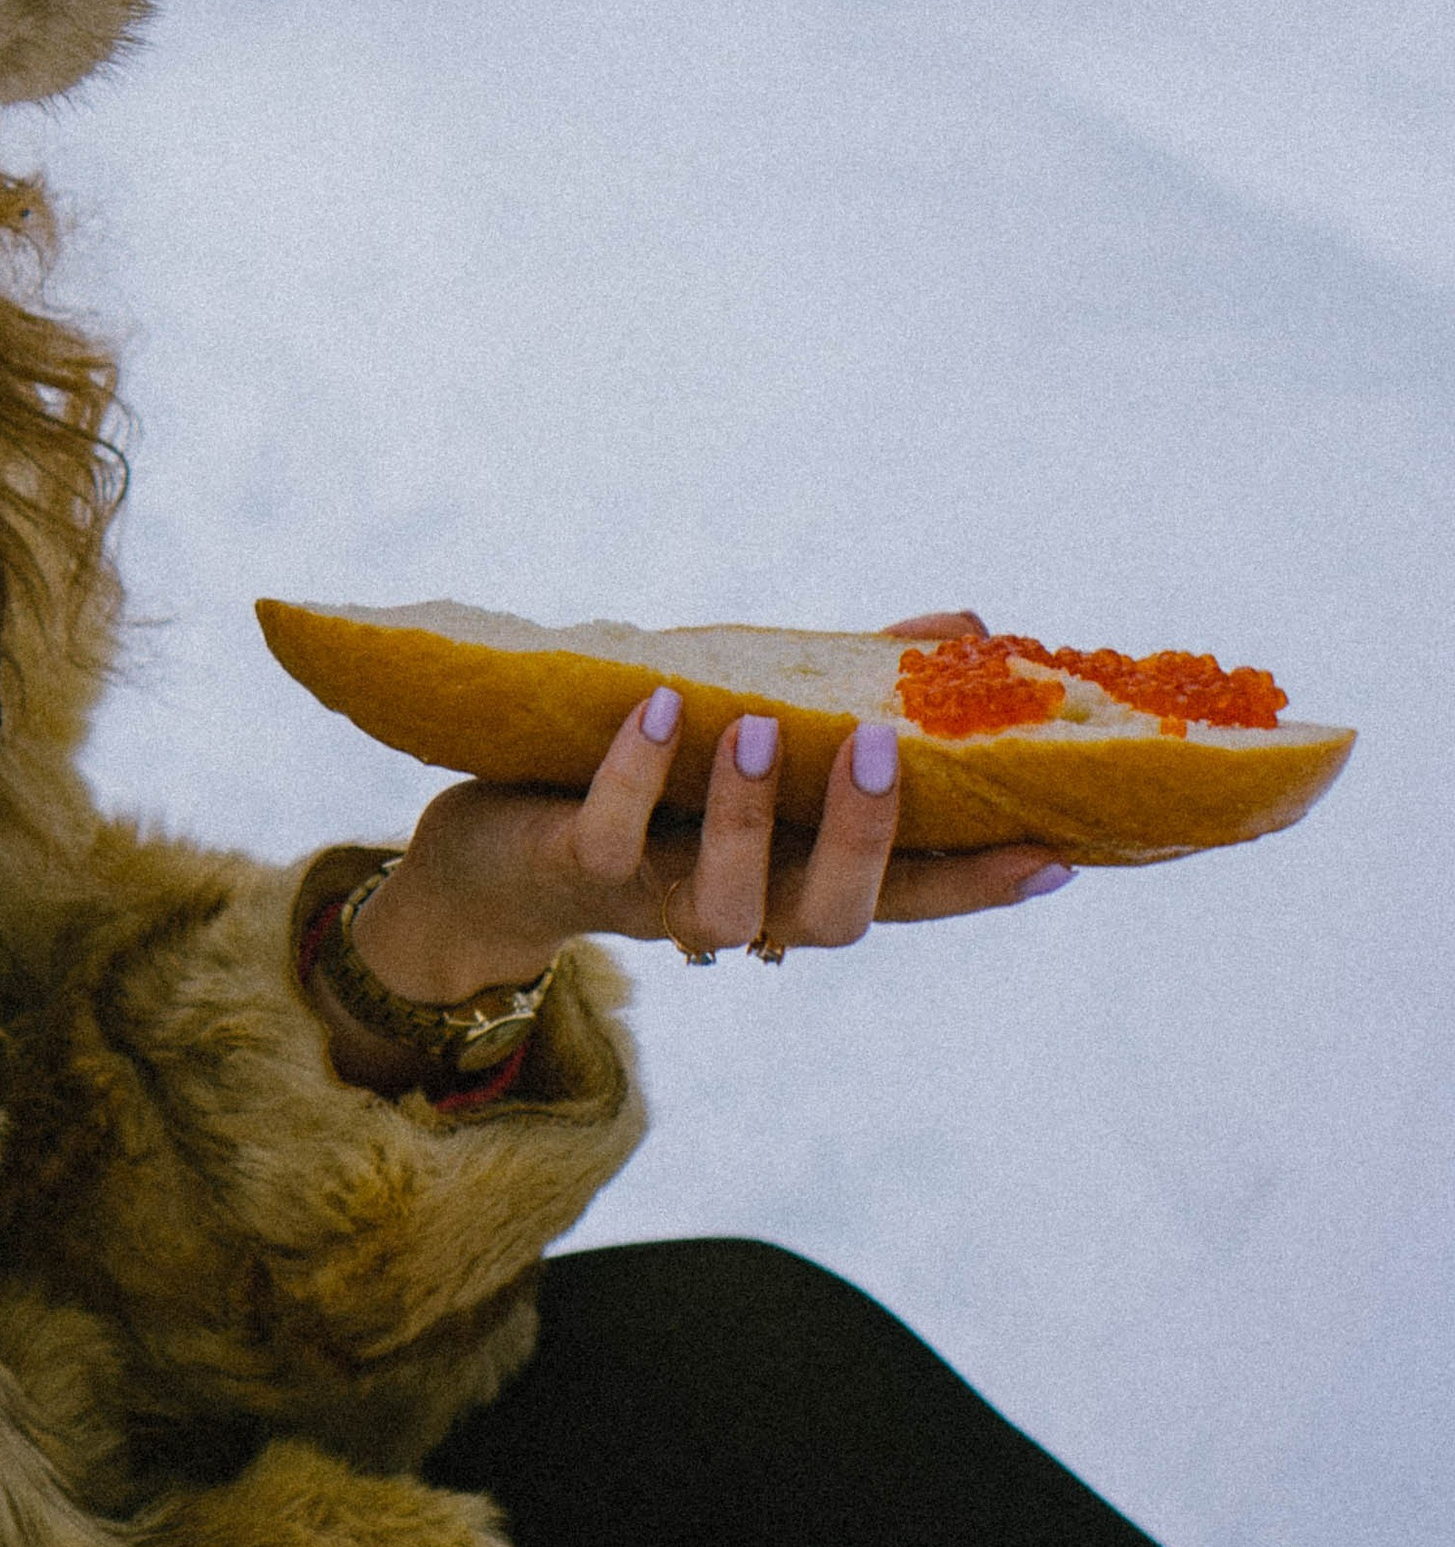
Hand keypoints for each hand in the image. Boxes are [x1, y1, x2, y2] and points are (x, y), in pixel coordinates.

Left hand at [316, 603, 1069, 1088]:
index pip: (911, 894)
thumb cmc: (648, 782)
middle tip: (875, 748)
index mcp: (798, 872)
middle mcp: (744, 903)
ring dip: (744, 814)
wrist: (490, 853)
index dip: (980, 884)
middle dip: (863, 840)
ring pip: (726, 901)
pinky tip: (658, 706)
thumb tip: (966, 627)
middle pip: (835, 919)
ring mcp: (657, 899)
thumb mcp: (753, 724)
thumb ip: (852, 683)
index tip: (1056, 855)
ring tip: (752, 723)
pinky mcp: (575, 874)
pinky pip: (611, 839)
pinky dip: (635, 774)